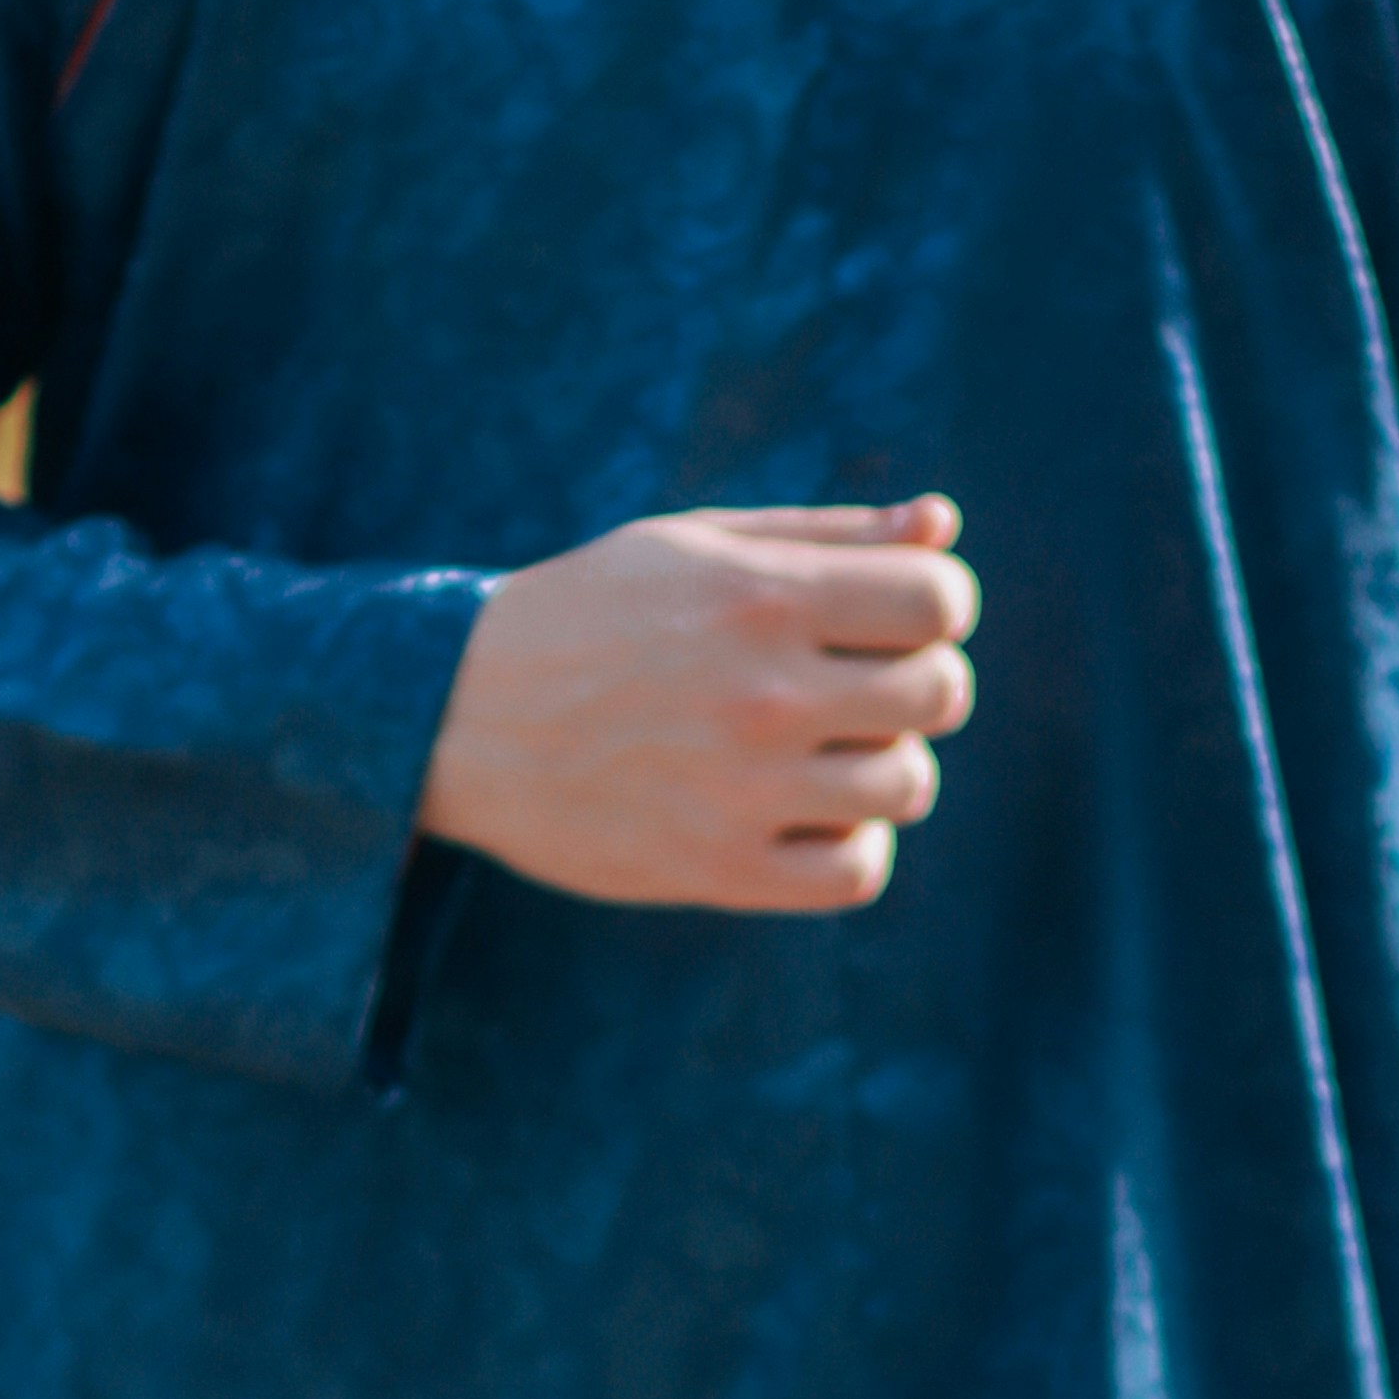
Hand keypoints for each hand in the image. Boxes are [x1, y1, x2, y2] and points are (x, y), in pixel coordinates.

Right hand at [419, 501, 978, 915]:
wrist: (455, 715)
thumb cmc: (590, 613)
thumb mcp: (695, 544)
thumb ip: (826, 533)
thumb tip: (943, 528)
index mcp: (760, 595)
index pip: (940, 602)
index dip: (935, 606)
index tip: (891, 618)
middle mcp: (760, 692)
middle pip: (941, 693)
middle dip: (916, 681)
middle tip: (852, 685)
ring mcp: (741, 788)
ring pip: (910, 785)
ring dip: (885, 764)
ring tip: (823, 750)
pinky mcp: (717, 870)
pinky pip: (858, 870)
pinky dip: (852, 842)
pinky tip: (806, 812)